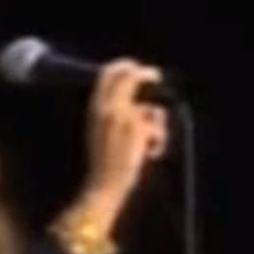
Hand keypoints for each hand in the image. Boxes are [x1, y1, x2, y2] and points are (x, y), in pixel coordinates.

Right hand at [80, 59, 168, 217]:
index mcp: (95, 109)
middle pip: (130, 76)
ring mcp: (124, 116)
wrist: (103, 186)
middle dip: (147, 74)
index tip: (135, 67)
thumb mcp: (102, 133)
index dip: (123, 66)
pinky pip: (157, 126)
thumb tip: (142, 107)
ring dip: (157, 126)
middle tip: (156, 76)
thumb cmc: (105, 165)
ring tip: (152, 145)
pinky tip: (151, 155)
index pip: (106, 74)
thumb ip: (117, 115)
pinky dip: (159, 141)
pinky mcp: (138, 128)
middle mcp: (108, 108)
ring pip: (151, 108)